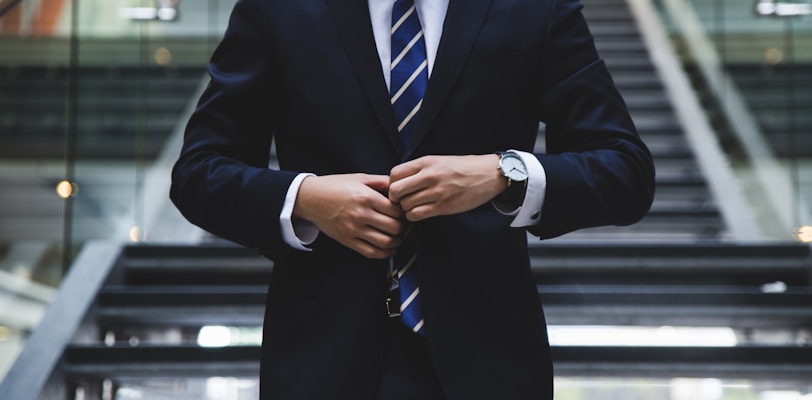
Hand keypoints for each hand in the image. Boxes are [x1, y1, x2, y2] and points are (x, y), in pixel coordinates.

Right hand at [293, 174, 404, 258]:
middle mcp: (360, 214)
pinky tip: (389, 248)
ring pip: (385, 242)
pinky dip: (385, 253)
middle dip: (403, 227)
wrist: (310, 198)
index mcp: (366, 197)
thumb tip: (400, 186)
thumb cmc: (334, 186)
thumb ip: (381, 181)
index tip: (404, 211)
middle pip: (394, 227)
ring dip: (397, 242)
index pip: (396, 210)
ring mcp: (353, 229)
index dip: (404, 212)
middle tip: (403, 224)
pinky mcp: (347, 240)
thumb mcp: (360, 178)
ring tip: (398, 236)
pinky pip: (371, 252)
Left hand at [389, 155, 506, 221]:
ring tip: (415, 206)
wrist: (488, 174)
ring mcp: (437, 192)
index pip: (394, 174)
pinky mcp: (444, 206)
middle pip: (395, 191)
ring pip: (405, 205)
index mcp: (426, 162)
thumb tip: (398, 182)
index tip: (399, 188)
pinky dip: (415, 216)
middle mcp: (429, 176)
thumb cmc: (463, 168)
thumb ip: (419, 169)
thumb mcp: (439, 161)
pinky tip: (422, 212)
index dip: (392, 183)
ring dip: (406, 209)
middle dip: (395, 198)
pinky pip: (417, 215)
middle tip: (403, 200)